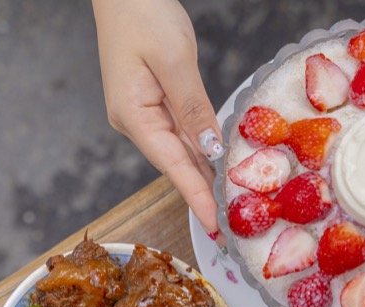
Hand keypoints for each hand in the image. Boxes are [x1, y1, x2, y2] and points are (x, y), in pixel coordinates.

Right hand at [92, 0, 222, 236]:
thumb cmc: (142, 14)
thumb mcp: (174, 60)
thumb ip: (194, 108)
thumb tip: (211, 151)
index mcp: (133, 116)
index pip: (172, 167)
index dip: (196, 197)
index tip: (215, 226)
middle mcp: (134, 121)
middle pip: (175, 163)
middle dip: (203, 192)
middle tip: (231, 223)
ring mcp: (141, 112)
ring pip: (179, 149)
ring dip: (203, 173)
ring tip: (229, 202)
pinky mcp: (151, 101)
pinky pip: (180, 131)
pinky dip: (199, 148)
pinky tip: (217, 163)